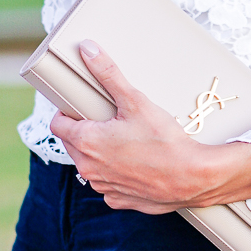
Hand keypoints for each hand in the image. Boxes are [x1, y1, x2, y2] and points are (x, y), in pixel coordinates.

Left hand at [50, 40, 250, 212]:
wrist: (193, 178)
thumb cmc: (165, 141)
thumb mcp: (136, 101)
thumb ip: (108, 74)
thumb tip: (88, 49)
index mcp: (87, 142)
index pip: (58, 125)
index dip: (67, 113)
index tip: (80, 108)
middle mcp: (89, 168)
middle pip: (72, 145)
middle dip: (84, 131)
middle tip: (107, 121)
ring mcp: (104, 187)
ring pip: (91, 165)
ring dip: (99, 154)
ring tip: (124, 142)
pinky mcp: (120, 200)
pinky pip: (109, 184)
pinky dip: (116, 174)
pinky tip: (135, 164)